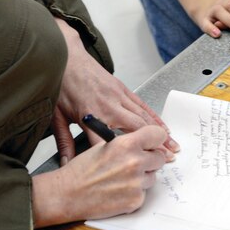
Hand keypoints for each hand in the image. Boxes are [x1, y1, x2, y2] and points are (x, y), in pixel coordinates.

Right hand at [32, 124, 166, 226]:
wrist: (68, 193)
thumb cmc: (82, 169)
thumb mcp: (104, 145)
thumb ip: (127, 142)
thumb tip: (144, 143)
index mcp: (127, 144)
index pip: (157, 135)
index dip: (155, 139)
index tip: (154, 143)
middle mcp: (135, 162)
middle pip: (159, 157)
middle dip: (150, 159)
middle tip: (136, 162)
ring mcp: (136, 183)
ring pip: (152, 177)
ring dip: (142, 177)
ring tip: (121, 178)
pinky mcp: (135, 201)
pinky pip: (144, 194)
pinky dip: (134, 193)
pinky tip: (119, 190)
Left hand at [53, 18, 177, 161]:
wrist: (65, 57)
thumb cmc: (61, 85)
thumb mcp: (57, 116)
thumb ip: (64, 142)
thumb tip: (67, 163)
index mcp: (90, 116)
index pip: (107, 144)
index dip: (121, 160)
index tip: (133, 172)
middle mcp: (107, 106)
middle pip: (134, 131)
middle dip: (152, 147)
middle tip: (167, 161)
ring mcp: (117, 96)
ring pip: (143, 118)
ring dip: (159, 133)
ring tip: (172, 147)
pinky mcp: (122, 88)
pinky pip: (141, 104)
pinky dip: (154, 116)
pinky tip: (163, 126)